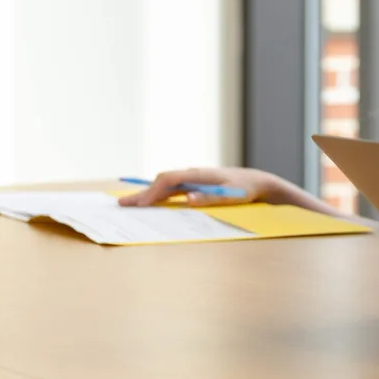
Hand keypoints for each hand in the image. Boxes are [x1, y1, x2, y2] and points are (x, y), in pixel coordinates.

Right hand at [117, 167, 289, 207]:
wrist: (257, 181)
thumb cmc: (245, 189)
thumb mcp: (230, 196)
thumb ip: (209, 198)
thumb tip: (188, 198)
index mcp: (198, 174)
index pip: (167, 180)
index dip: (151, 192)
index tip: (139, 205)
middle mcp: (192, 174)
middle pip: (161, 181)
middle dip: (142, 194)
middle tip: (122, 204)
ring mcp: (193, 178)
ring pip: (164, 185)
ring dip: (147, 194)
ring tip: (130, 204)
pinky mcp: (195, 184)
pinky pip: (172, 189)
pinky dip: (158, 195)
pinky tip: (151, 202)